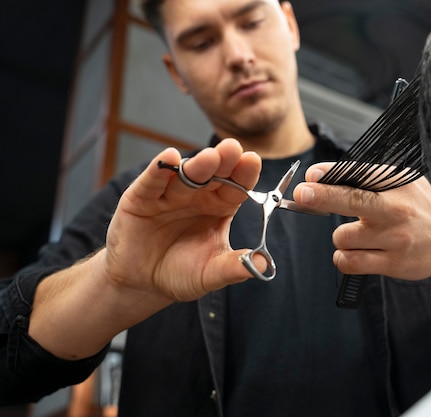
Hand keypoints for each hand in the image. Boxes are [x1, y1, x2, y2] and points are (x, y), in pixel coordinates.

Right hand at [105, 138, 264, 302]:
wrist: (142, 283)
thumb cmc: (181, 273)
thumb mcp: (210, 273)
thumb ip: (233, 267)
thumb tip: (263, 265)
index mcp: (220, 206)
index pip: (236, 186)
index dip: (245, 173)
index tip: (253, 160)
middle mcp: (197, 195)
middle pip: (213, 173)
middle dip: (224, 161)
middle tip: (233, 149)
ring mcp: (170, 194)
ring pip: (185, 175)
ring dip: (197, 165)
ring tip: (209, 157)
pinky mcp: (141, 198)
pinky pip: (152, 182)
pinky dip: (159, 170)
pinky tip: (169, 157)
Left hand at [293, 162, 430, 314]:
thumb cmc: (419, 210)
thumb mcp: (403, 184)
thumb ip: (368, 179)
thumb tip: (322, 177)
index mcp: (399, 183)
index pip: (361, 174)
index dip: (332, 174)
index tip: (312, 175)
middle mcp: (398, 209)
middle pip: (352, 200)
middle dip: (323, 196)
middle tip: (302, 194)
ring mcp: (395, 238)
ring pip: (343, 236)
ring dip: (342, 237)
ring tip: (360, 235)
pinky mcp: (392, 263)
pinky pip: (349, 262)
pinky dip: (344, 258)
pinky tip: (355, 252)